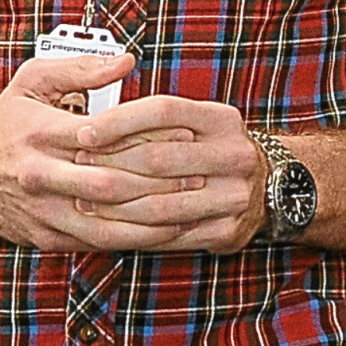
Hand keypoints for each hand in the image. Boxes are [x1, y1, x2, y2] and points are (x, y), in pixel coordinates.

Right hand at [0, 51, 200, 252]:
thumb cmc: (4, 123)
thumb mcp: (33, 81)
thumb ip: (80, 68)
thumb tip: (127, 60)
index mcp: (43, 132)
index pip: (104, 136)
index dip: (148, 137)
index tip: (187, 135)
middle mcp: (42, 174)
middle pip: (109, 184)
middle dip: (160, 184)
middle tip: (201, 178)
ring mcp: (44, 210)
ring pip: (106, 223)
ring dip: (152, 221)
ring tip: (191, 212)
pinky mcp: (46, 237)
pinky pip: (96, 242)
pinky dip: (132, 240)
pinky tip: (162, 234)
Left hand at [76, 95, 266, 253]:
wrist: (270, 186)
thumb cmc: (213, 148)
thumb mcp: (198, 120)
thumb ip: (156, 117)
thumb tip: (98, 113)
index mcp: (222, 119)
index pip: (163, 110)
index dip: (119, 121)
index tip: (84, 131)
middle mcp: (234, 155)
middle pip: (158, 158)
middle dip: (109, 164)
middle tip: (75, 166)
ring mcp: (234, 196)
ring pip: (160, 204)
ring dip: (114, 205)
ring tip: (83, 201)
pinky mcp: (227, 231)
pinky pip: (170, 235)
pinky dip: (135, 232)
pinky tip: (110, 226)